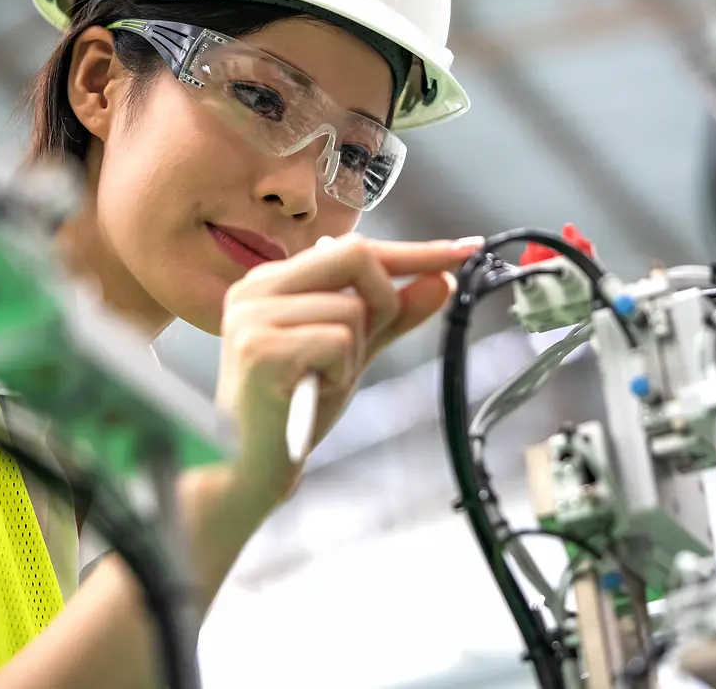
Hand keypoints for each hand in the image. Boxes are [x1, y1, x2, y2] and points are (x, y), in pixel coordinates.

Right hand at [214, 233, 482, 501]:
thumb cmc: (296, 408)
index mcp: (274, 281)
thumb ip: (394, 315)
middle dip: (384, 300)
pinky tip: (312, 390)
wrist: (251, 467)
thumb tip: (442, 280)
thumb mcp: (354, 352)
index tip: (465, 249)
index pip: (354, 248)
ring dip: (355, 352)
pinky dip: (341, 370)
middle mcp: (257, 287)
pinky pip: (338, 339)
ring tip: (322, 379)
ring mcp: (254, 315)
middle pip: (356, 254)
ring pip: (353, 307)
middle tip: (365, 344)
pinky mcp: (261, 347)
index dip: (415, 251)